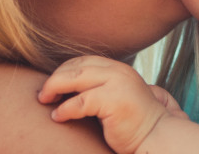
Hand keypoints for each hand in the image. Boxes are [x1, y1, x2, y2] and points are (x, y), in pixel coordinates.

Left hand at [38, 56, 180, 153]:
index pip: (83, 61)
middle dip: (55, 78)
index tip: (52, 85)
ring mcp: (117, 83)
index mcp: (118, 69)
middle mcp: (118, 71)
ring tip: (44, 100)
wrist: (155, 138)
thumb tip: (66, 89)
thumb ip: (98, 88)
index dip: (63, 70)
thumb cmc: (132, 124)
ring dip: (54, 88)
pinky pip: (79, 102)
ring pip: (75, 78)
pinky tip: (57, 117)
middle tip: (42, 94)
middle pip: (76, 66)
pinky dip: (64, 109)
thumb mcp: (115, 98)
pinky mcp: (113, 100)